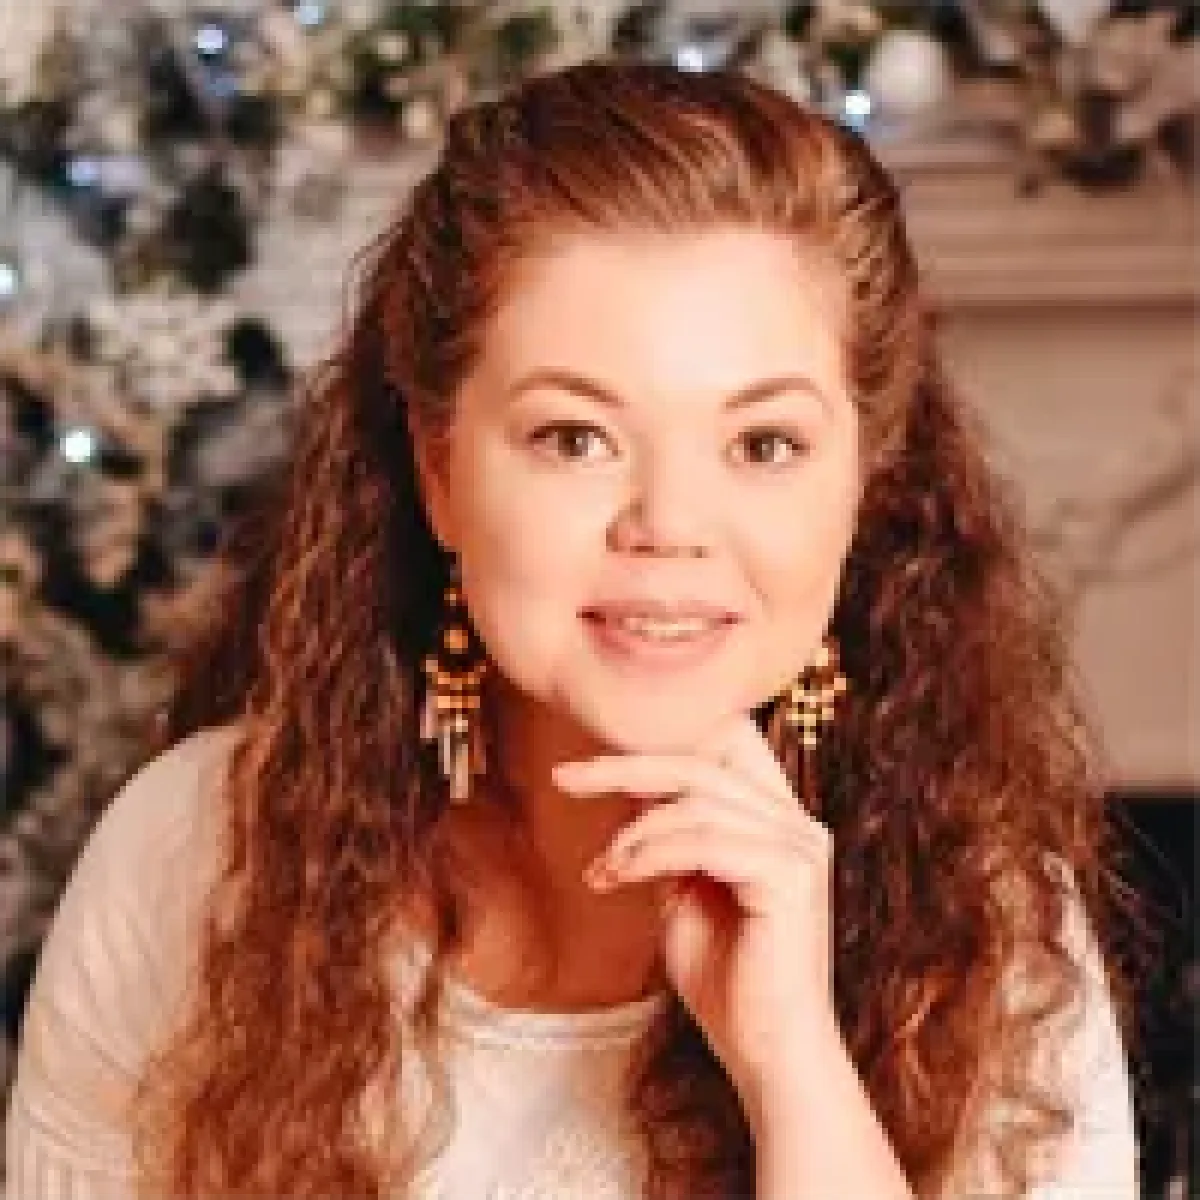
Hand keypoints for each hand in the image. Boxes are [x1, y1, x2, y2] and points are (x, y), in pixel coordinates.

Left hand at [551, 713, 838, 1122]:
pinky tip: (616, 877)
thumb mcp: (683, 890)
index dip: (661, 738)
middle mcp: (797, 822)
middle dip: (624, 765)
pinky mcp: (787, 875)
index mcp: (778, 819)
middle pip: (702, 761)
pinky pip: (702, 841)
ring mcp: (798, 846)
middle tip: (564, 776)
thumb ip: (667, 839)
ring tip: (602, 870)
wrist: (765, 1052)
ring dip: (631, 833)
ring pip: (695, 801)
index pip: (727, 743)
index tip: (592, 758)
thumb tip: (626, 791)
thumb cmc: (725, 978)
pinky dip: (648, 854)